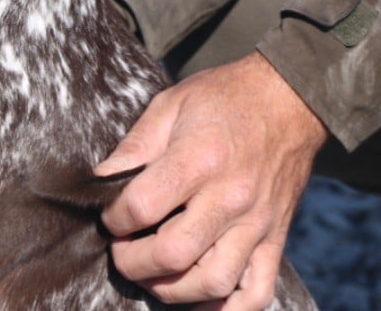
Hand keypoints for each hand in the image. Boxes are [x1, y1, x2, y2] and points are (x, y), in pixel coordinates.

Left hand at [94, 52, 327, 309]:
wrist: (288, 99)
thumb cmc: (222, 98)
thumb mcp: (170, 105)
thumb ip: (135, 145)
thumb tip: (100, 180)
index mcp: (198, 159)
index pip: (143, 206)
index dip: (114, 219)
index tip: (108, 217)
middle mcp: (230, 197)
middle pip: (174, 253)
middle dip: (134, 262)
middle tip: (120, 252)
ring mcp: (257, 224)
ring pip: (213, 282)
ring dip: (172, 290)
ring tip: (151, 275)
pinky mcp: (276, 239)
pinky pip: (258, 293)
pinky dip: (228, 310)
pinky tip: (199, 301)